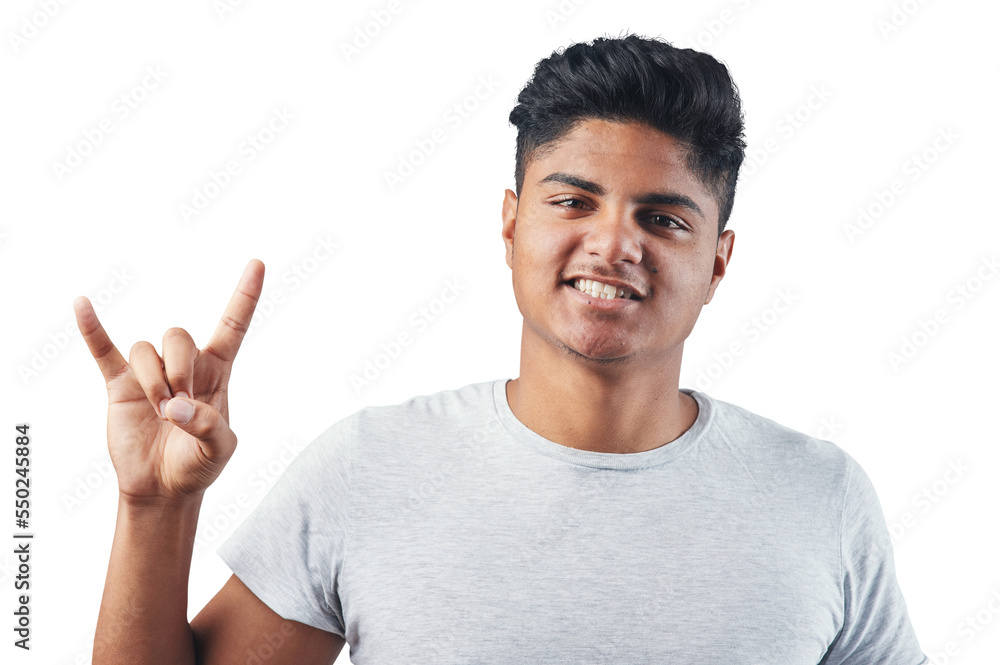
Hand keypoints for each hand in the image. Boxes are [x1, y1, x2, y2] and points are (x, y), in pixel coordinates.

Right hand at [74, 259, 264, 504]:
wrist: (163, 489)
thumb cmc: (198, 466)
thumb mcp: (220, 450)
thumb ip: (208, 426)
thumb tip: (177, 408)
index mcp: (218, 371)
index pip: (234, 323)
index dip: (246, 294)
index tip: (259, 263)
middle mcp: (185, 364)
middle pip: (178, 335)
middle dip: (178, 369)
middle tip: (179, 406)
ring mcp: (151, 372)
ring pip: (146, 349)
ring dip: (152, 381)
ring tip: (159, 412)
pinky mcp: (120, 384)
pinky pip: (104, 349)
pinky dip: (92, 328)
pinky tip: (82, 304)